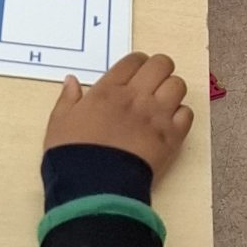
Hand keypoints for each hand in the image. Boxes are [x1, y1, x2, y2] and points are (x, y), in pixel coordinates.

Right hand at [43, 53, 192, 185]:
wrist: (94, 186)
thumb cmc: (73, 155)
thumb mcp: (59, 123)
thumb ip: (68, 99)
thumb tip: (71, 81)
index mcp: (109, 90)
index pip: (134, 60)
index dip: (137, 63)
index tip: (134, 73)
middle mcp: (136, 97)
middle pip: (161, 64)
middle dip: (159, 69)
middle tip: (152, 83)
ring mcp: (156, 116)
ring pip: (178, 85)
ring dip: (171, 91)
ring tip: (161, 103)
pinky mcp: (171, 137)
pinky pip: (187, 114)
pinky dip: (180, 115)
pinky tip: (168, 124)